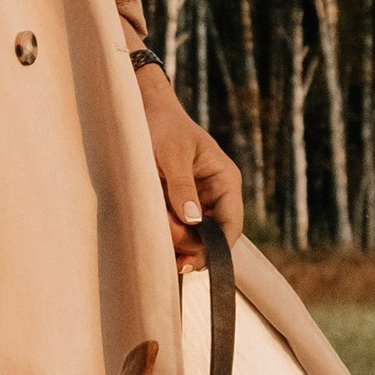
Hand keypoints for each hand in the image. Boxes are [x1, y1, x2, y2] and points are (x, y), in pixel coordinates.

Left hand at [134, 59, 242, 256]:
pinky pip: (178, 230)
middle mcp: (217, 196)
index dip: (215, 249)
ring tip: (154, 227)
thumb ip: (182, 186)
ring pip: (194, 238)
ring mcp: (199, 203)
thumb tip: (194, 221)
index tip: (191, 260)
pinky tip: (153, 239)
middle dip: (188, 244)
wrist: (143, 113)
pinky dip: (166, 237)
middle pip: (212, 238)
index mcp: (226, 181)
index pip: (230, 226)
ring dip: (175, 241)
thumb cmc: (162, 127)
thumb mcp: (172, 154)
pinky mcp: (179, 206)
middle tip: (162, 234)